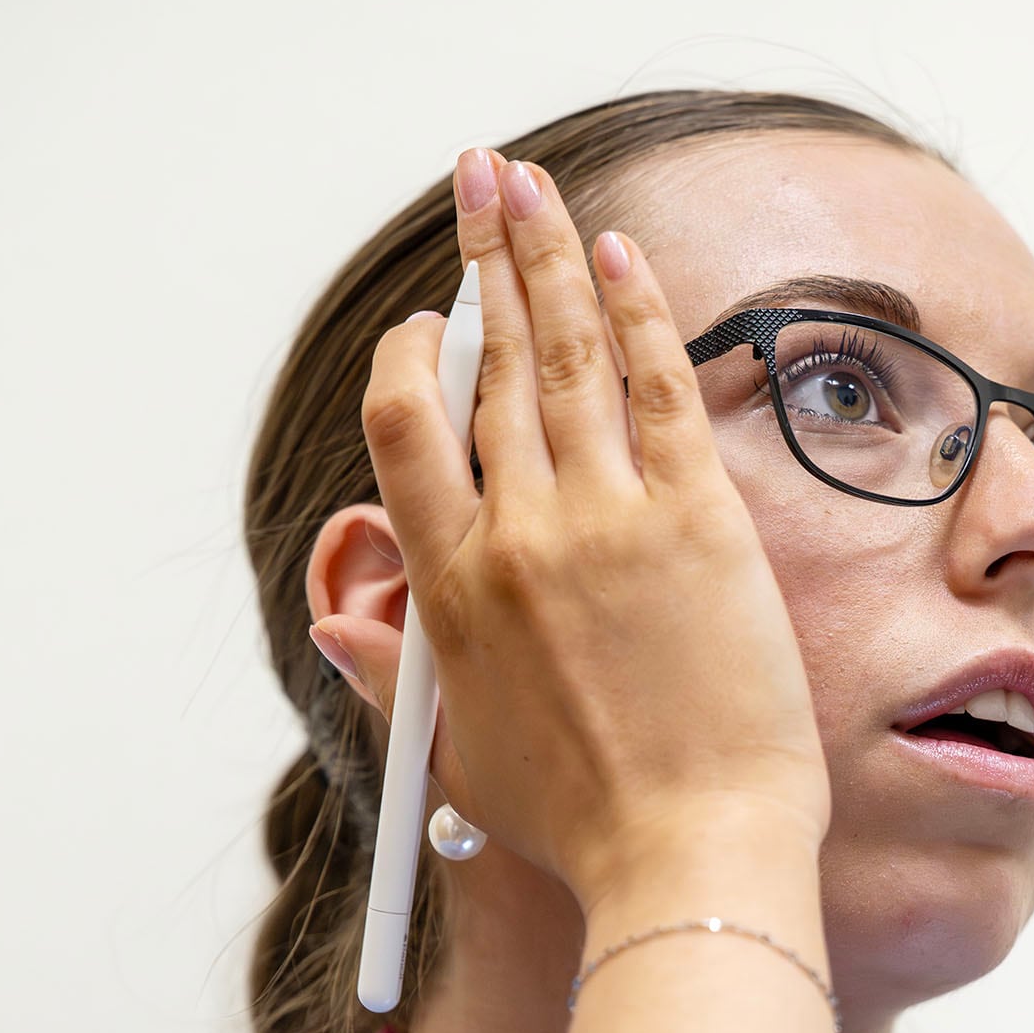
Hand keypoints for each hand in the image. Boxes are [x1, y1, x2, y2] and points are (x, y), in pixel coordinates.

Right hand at [323, 148, 829, 911]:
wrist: (691, 856)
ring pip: (562, 356)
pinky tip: (616, 249)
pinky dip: (635, 310)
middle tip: (477, 176)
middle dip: (479, 259)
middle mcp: (519, 538)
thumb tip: (337, 630)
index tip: (434, 324)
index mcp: (452, 590)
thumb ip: (397, 677)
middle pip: (486, 368)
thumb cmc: (586, 827)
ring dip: (541, 251)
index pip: (406, 432)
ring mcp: (608, 523)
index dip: (415, 360)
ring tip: (526, 177)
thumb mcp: (464, 756)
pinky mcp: (696, 524)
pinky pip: (659, 388)